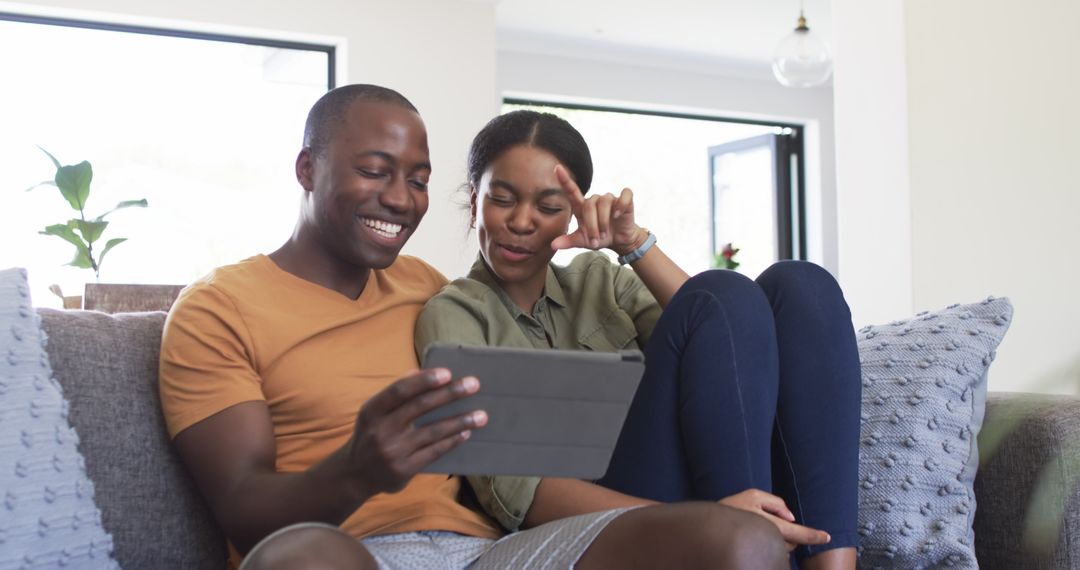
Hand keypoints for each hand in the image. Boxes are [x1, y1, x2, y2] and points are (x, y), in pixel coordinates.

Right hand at [346, 368, 486, 496]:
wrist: (354, 475)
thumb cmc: (371, 434)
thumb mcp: (374, 413)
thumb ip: (396, 394)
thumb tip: (421, 372)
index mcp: (372, 411)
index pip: (400, 391)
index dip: (424, 380)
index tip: (447, 373)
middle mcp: (380, 430)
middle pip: (420, 407)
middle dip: (450, 394)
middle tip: (474, 385)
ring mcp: (393, 451)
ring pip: (432, 431)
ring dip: (460, 421)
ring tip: (481, 415)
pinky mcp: (404, 469)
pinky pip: (434, 452)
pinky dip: (452, 441)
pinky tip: (466, 433)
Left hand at [549, 164, 644, 254]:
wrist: (619, 241)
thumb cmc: (599, 238)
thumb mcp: (582, 241)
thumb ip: (568, 241)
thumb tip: (553, 245)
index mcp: (581, 207)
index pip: (571, 191)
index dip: (564, 180)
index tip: (557, 168)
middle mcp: (594, 200)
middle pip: (589, 206)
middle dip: (592, 225)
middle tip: (595, 240)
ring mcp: (609, 198)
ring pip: (604, 203)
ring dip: (604, 221)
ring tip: (605, 233)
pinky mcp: (624, 199)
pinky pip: (624, 196)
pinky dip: (621, 206)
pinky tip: (618, 215)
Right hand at [718, 489, 830, 550]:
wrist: (707, 529)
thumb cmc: (729, 510)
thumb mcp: (753, 496)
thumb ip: (776, 503)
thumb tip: (790, 518)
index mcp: (771, 526)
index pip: (799, 533)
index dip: (814, 535)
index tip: (827, 537)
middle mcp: (770, 541)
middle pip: (791, 541)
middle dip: (785, 533)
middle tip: (763, 520)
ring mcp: (764, 551)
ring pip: (781, 547)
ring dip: (775, 539)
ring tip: (754, 528)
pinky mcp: (758, 557)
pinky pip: (770, 551)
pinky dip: (766, 544)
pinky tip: (752, 537)